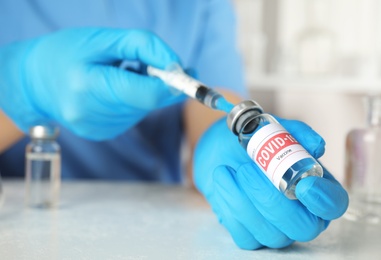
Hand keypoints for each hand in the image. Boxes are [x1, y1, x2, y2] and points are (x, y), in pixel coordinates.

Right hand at [0, 28, 180, 139]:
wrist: (33, 82)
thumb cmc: (66, 52)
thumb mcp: (103, 38)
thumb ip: (145, 47)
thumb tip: (179, 67)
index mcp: (88, 87)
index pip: (146, 94)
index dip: (172, 84)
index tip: (187, 72)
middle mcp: (92, 114)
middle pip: (148, 102)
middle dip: (159, 83)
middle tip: (147, 63)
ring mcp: (97, 129)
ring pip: (143, 109)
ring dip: (144, 90)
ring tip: (121, 73)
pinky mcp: (101, 134)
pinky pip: (132, 115)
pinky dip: (133, 100)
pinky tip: (114, 88)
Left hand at [194, 117, 348, 248]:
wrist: (220, 153)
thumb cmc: (253, 144)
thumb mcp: (273, 130)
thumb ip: (297, 134)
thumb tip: (316, 145)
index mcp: (317, 188)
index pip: (333, 204)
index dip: (324, 199)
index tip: (304, 184)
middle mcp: (302, 215)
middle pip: (303, 227)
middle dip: (271, 199)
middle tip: (246, 169)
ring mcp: (277, 230)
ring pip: (271, 234)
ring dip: (242, 199)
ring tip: (224, 170)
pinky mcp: (250, 236)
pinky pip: (244, 236)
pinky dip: (229, 206)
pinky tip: (222, 182)